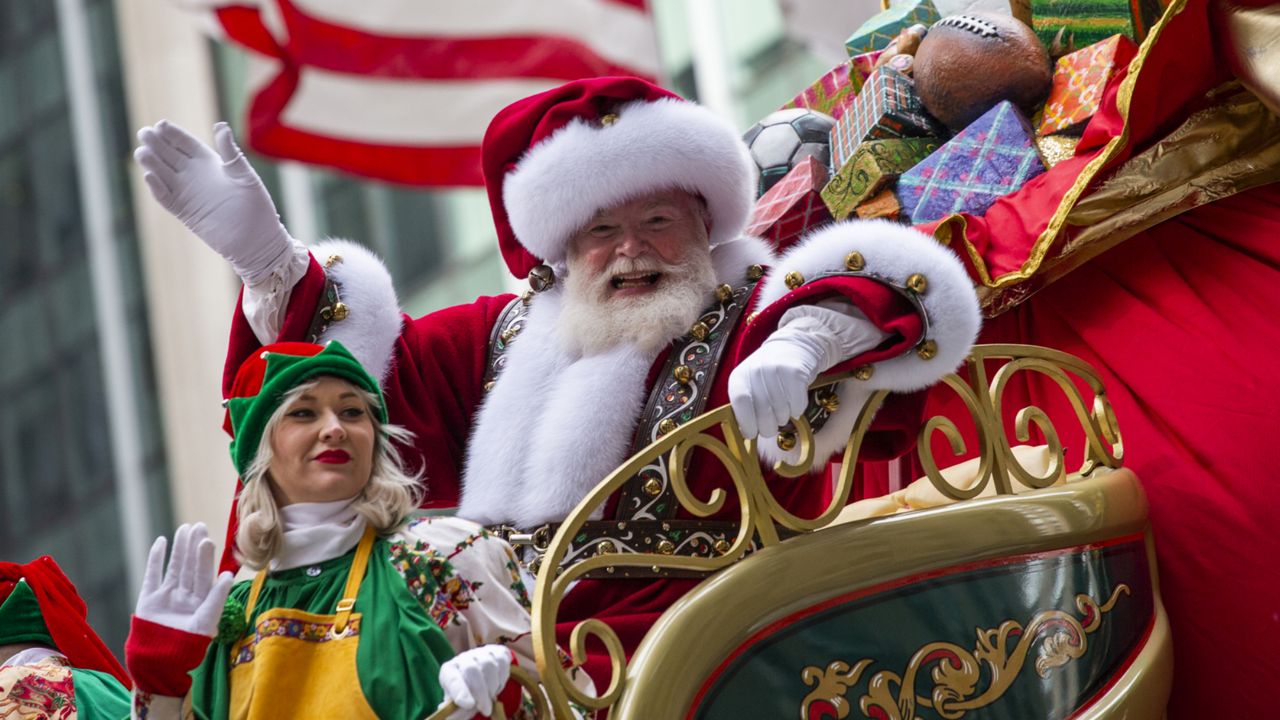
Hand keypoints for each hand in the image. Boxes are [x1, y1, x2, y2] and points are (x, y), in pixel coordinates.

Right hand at [133, 120, 292, 282]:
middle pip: (169, 155)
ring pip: (162, 174)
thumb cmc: (256, 205)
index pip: (185, 143)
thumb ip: (230, 152)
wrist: (256, 239)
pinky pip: (165, 198)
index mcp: (210, 162)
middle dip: (156, 144)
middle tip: (144, 133)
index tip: (161, 124)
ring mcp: (187, 193)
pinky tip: (150, 177)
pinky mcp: (184, 212)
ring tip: (141, 152)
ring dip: (151, 164)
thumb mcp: (245, 175)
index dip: (173, 134)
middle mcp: (194, 175)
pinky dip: (156, 188)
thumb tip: (221, 125)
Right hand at [135, 523, 233, 637]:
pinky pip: (153, 574)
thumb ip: (217, 597)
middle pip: (191, 566)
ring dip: (179, 548)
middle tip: (198, 526)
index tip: (207, 539)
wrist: (159, 661)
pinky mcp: (149, 598)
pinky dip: (156, 558)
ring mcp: (167, 596)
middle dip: (194, 546)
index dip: (206, 556)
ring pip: (174, 566)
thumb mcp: (207, 620)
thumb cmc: (188, 644)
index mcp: (201, 600)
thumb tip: (228, 574)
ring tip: (184, 529)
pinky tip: (161, 541)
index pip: (205, 573)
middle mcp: (185, 595)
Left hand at [438, 645, 512, 718]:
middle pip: (471, 670)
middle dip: (480, 692)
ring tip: (491, 698)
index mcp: (449, 671)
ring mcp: (481, 653)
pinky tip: (498, 687)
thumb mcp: (459, 703)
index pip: (452, 679)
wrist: (482, 676)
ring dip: (492, 687)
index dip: (460, 691)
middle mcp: (463, 658)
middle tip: (485, 710)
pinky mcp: (497, 651)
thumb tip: (452, 717)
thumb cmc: (467, 692)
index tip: (468, 704)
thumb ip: (456, 711)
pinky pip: (502, 662)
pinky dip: (502, 678)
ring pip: (489, 665)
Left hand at [730, 304, 888, 438]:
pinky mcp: (796, 372)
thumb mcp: (750, 384)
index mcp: (740, 376)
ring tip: (783, 409)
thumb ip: (746, 404)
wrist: (793, 346)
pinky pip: (797, 404)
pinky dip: (797, 409)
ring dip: (783, 417)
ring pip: (780, 411)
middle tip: (771, 427)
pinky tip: (795, 403)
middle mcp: (756, 370)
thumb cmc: (768, 373)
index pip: (740, 402)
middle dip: (767, 427)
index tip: (752, 433)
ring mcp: (776, 370)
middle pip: (762, 412)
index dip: (746, 422)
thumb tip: (747, 434)